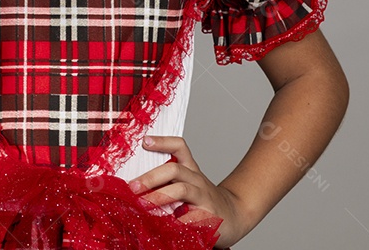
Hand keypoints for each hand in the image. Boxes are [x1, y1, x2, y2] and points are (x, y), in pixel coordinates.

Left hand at [128, 135, 249, 247]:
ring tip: (142, 205)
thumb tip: (134, 185)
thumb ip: (166, 182)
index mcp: (190, 169)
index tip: (144, 141)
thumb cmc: (202, 201)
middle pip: (174, 169)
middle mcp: (197, 180)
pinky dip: (175, 221)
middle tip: (133, 187)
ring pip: (181, 189)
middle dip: (151, 177)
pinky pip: (190, 218)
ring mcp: (204, 197)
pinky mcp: (209, 217)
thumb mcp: (187, 185)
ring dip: (159, 196)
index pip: (179, 147)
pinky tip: (163, 226)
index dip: (162, 142)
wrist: (235, 216)